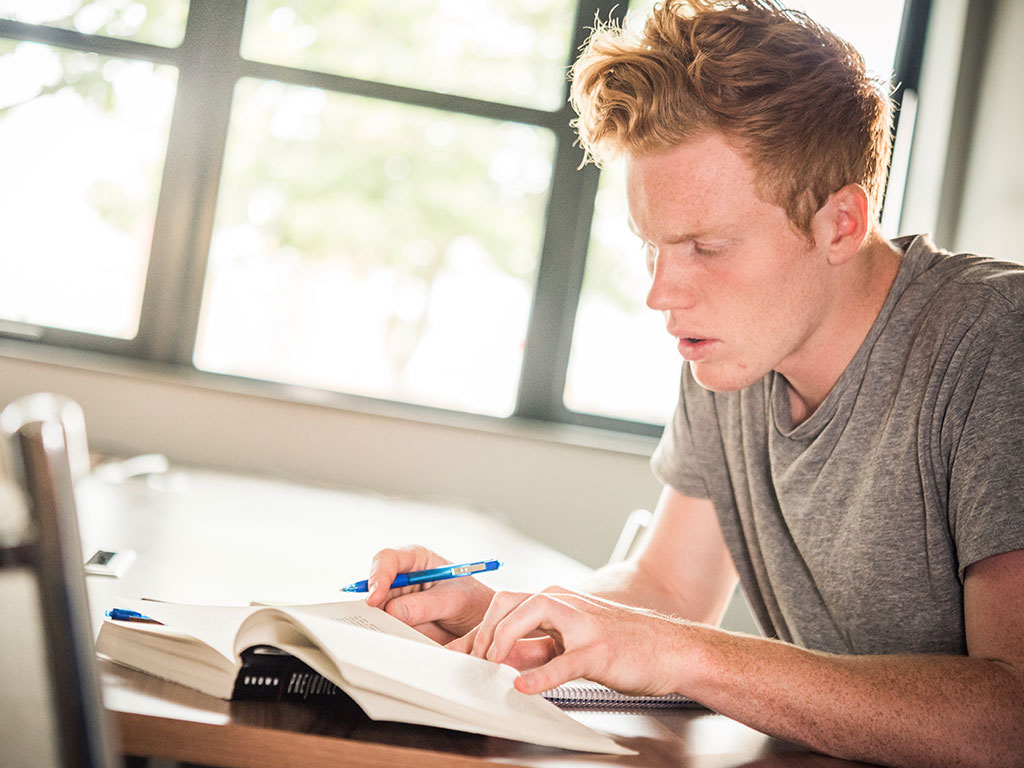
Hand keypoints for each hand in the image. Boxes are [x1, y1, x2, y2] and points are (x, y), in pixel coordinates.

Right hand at [364, 545, 494, 643]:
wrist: (482, 625)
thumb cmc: (473, 600)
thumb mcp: (455, 600)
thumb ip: (426, 605)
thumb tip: (393, 610)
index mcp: (417, 560)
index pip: (388, 559)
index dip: (378, 575)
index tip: (376, 597)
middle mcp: (403, 580)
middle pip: (374, 587)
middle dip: (372, 605)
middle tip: (375, 621)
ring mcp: (398, 603)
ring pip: (376, 612)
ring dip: (378, 624)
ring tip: (389, 634)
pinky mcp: (399, 624)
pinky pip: (386, 630)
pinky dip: (387, 637)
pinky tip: (395, 643)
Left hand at [451, 585, 694, 696]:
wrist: (670, 649)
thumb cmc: (622, 645)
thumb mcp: (570, 643)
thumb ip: (535, 648)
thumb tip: (498, 659)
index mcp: (556, 601)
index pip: (504, 606)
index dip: (477, 630)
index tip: (456, 654)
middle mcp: (565, 604)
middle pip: (509, 602)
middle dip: (482, 630)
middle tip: (469, 660)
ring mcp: (582, 623)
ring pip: (531, 615)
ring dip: (502, 638)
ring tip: (489, 662)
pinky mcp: (598, 649)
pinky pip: (564, 661)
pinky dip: (541, 674)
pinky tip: (524, 686)